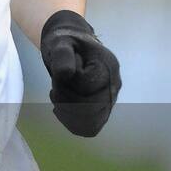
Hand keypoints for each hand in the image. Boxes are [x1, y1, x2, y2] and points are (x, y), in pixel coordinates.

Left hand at [40, 10, 121, 136]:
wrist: (72, 46)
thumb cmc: (66, 42)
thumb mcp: (60, 43)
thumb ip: (62, 55)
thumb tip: (66, 74)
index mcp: (107, 66)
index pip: (86, 88)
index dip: (65, 85)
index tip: (59, 75)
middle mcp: (114, 84)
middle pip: (90, 109)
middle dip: (65, 101)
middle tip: (56, 88)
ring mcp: (111, 99)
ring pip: (91, 122)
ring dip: (68, 112)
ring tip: (59, 96)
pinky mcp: (103, 109)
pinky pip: (91, 127)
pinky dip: (72, 122)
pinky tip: (62, 107)